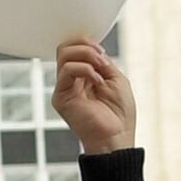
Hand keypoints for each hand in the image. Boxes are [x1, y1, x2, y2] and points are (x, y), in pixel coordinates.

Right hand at [51, 38, 134, 155]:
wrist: (117, 137)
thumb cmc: (120, 114)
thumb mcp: (116, 78)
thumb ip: (102, 62)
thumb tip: (91, 49)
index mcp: (83, 76)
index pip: (74, 49)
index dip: (87, 42)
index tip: (103, 52)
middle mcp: (71, 81)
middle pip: (65, 48)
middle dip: (85, 45)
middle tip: (101, 57)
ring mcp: (64, 88)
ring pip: (63, 55)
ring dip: (86, 55)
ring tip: (100, 68)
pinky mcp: (61, 97)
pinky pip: (66, 70)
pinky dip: (84, 69)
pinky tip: (97, 81)